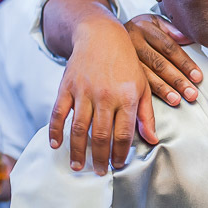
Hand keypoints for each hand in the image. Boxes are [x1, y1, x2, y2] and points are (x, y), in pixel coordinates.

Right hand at [48, 18, 157, 175]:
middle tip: (98, 171)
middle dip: (99, 158)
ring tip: (78, 166)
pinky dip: (55, 130)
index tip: (118, 164)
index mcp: (126, 97)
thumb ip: (146, 114)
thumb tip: (152, 140)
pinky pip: (59, 113)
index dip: (121, 153)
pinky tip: (56, 145)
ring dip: (77, 150)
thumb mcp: (142, 86)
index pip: (123, 134)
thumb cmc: (126, 63)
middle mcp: (105, 96)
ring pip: (78, 128)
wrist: (100, 36)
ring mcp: (83, 91)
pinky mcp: (66, 87)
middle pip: (100, 135)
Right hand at [124, 14, 200, 105]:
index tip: (197, 76)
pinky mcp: (117, 68)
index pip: (169, 47)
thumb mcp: (154, 21)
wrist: (103, 29)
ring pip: (146, 75)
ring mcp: (123, 56)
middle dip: (177, 80)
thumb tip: (188, 38)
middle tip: (191, 93)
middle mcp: (132, 41)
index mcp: (145, 27)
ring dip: (163, 89)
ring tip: (176, 100)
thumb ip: (172, 29)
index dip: (184, 63)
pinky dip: (144, 95)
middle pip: (158, 63)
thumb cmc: (139, 28)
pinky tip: (152, 103)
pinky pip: (133, 83)